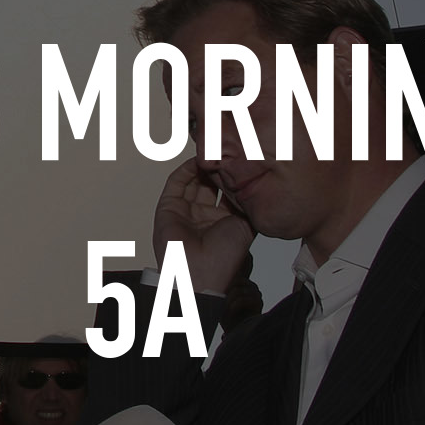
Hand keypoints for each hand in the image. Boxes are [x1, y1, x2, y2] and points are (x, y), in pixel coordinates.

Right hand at [153, 157, 253, 292]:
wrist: (200, 273)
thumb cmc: (223, 257)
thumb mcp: (246, 226)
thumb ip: (248, 205)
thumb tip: (255, 185)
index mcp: (221, 221)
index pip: (226, 192)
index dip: (233, 177)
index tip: (242, 160)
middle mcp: (202, 215)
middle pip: (209, 183)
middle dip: (218, 168)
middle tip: (226, 151)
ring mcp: (184, 210)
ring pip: (193, 180)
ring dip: (203, 165)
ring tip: (213, 152)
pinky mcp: (168, 206)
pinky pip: (176, 182)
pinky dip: (186, 169)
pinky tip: (198, 160)